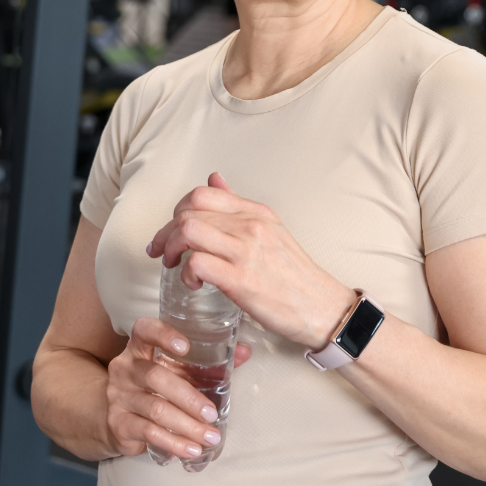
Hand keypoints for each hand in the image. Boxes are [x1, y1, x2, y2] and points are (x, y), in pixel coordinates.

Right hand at [105, 316, 251, 458]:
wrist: (114, 418)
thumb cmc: (154, 388)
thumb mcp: (174, 371)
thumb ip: (207, 361)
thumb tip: (245, 351)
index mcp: (138, 348)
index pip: (144, 331)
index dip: (162, 335)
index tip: (185, 347)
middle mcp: (125, 369)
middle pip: (155, 377)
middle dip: (188, 397)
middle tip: (212, 413)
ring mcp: (118, 397)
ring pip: (156, 409)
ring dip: (187, 426)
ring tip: (210, 437)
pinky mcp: (118, 424)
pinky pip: (149, 433)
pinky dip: (174, 442)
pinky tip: (192, 450)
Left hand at [147, 173, 355, 349]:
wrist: (323, 307)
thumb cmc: (294, 275)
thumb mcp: (270, 229)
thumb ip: (238, 205)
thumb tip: (214, 179)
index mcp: (255, 212)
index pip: (202, 194)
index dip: (177, 211)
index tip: (170, 231)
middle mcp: (250, 226)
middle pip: (188, 212)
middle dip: (165, 233)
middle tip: (162, 253)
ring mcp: (246, 251)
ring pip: (188, 231)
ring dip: (171, 248)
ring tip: (175, 266)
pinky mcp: (242, 280)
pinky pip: (197, 263)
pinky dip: (186, 273)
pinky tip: (194, 284)